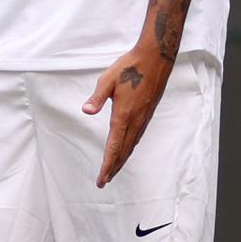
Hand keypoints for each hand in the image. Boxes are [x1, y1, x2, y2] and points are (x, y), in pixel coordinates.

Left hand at [82, 47, 172, 188]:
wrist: (155, 60)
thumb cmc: (130, 68)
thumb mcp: (108, 80)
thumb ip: (97, 97)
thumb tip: (85, 111)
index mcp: (123, 115)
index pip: (113, 147)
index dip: (107, 165)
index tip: (101, 179)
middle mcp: (135, 121)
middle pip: (123, 151)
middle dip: (113, 168)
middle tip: (104, 181)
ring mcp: (143, 118)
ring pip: (131, 146)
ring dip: (122, 160)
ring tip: (113, 170)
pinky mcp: (147, 114)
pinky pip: (137, 137)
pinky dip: (129, 149)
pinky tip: (126, 149)